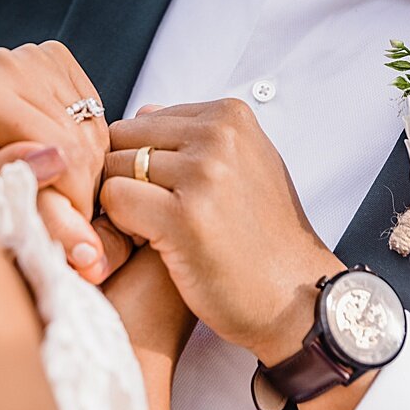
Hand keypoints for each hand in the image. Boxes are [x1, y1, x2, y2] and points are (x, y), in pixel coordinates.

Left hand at [0, 43, 128, 281]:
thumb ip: (12, 187)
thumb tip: (59, 166)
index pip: (61, 152)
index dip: (75, 203)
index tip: (73, 241)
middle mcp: (9, 64)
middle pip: (80, 140)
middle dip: (81, 190)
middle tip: (65, 223)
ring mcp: (34, 55)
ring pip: (92, 128)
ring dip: (86, 171)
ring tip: (55, 193)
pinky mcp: (54, 56)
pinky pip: (95, 111)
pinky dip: (87, 145)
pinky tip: (58, 162)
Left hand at [101, 100, 340, 363]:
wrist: (296, 299)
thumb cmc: (263, 237)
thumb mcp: (244, 167)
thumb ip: (195, 136)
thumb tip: (143, 110)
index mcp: (230, 116)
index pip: (143, 120)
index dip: (142, 160)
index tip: (170, 194)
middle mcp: (218, 136)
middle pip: (123, 140)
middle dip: (126, 177)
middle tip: (153, 216)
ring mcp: (203, 175)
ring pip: (113, 168)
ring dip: (121, 203)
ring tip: (156, 231)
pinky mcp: (183, 217)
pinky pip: (114, 199)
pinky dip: (119, 225)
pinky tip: (150, 245)